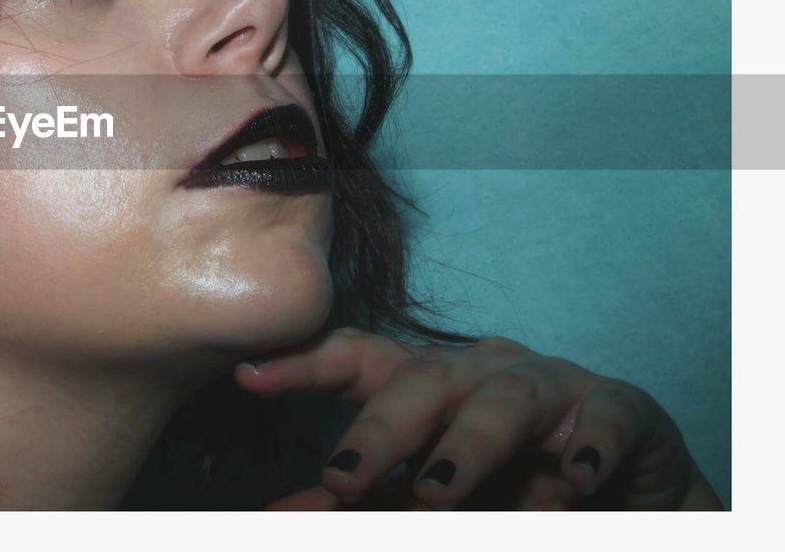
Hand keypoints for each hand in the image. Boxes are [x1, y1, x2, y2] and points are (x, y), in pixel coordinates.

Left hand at [234, 328, 721, 509]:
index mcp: (427, 380)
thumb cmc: (510, 475)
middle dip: (380, 428)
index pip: (357, 358)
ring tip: (438, 489)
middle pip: (422, 379)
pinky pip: (603, 416)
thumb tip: (276, 515)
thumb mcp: (430, 488)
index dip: (304, 364)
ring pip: (504, 397)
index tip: (248, 379)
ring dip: (469, 446)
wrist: (624, 481)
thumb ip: (361, 498)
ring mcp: (549, 382)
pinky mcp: (618, 407)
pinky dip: (588, 447)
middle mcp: (480, 368)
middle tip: (341, 478)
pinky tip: (576, 480)